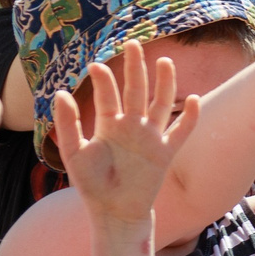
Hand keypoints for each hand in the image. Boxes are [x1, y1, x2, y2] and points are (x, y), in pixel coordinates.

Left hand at [50, 38, 202, 226]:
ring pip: (160, 104)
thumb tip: (60, 92)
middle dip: (135, 68)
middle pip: (136, 91)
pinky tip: (194, 99)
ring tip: (164, 61)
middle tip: (132, 43)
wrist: (113, 211)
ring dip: (164, 83)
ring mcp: (150, 138)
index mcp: (109, 124)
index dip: (104, 80)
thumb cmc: (92, 184)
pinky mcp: (164, 153)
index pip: (109, 95)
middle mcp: (131, 126)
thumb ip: (68, 124)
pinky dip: (189, 117)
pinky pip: (181, 132)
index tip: (96, 65)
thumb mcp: (74, 153)